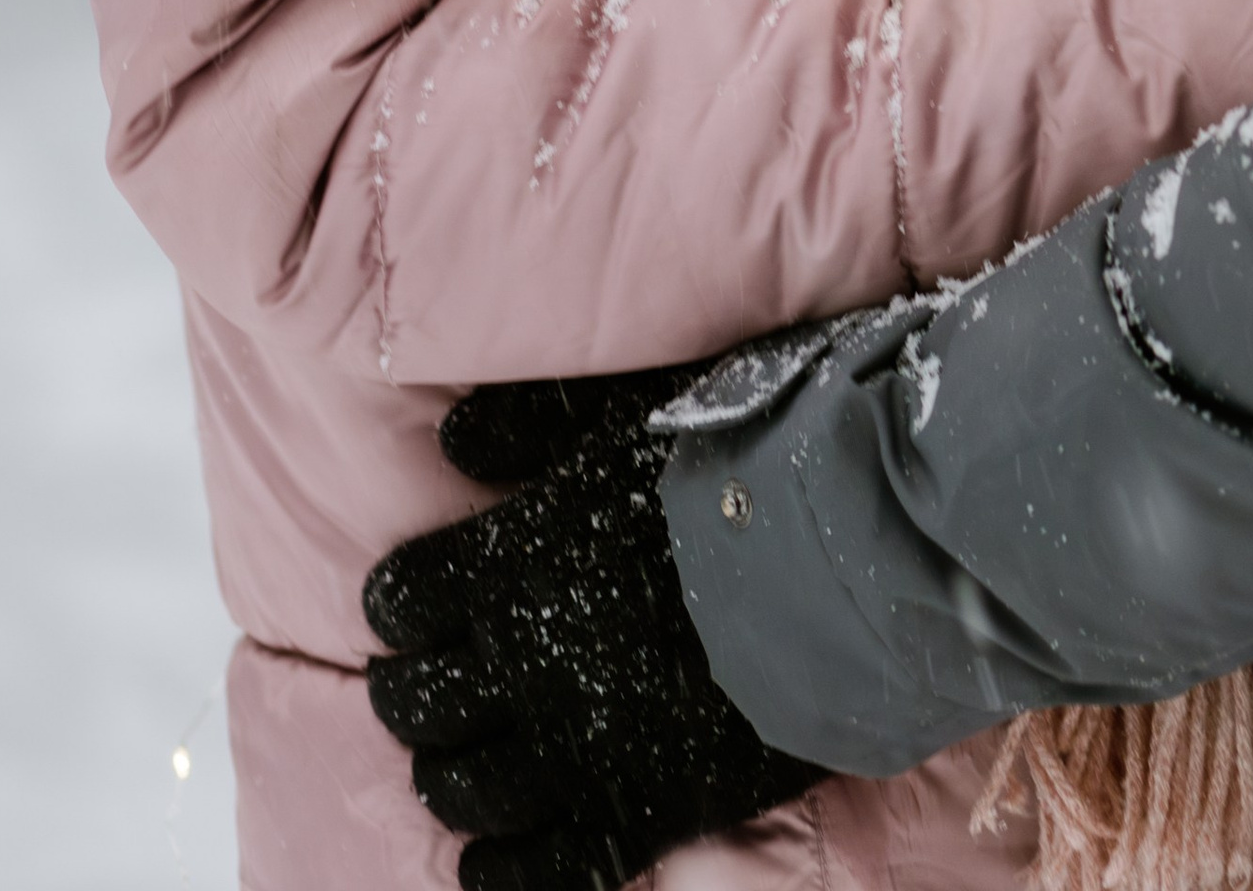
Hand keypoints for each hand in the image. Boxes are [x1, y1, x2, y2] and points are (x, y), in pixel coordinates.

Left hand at [364, 370, 822, 890]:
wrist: (851, 556)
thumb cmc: (745, 459)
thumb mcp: (631, 407)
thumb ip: (532, 423)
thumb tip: (451, 443)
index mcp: (511, 561)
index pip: (405, 599)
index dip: (400, 603)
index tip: (410, 606)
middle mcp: (524, 661)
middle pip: (419, 701)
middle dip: (409, 694)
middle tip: (419, 687)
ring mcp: (579, 747)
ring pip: (467, 788)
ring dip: (449, 777)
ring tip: (457, 766)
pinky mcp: (639, 811)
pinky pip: (540, 869)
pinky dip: (501, 870)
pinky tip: (490, 860)